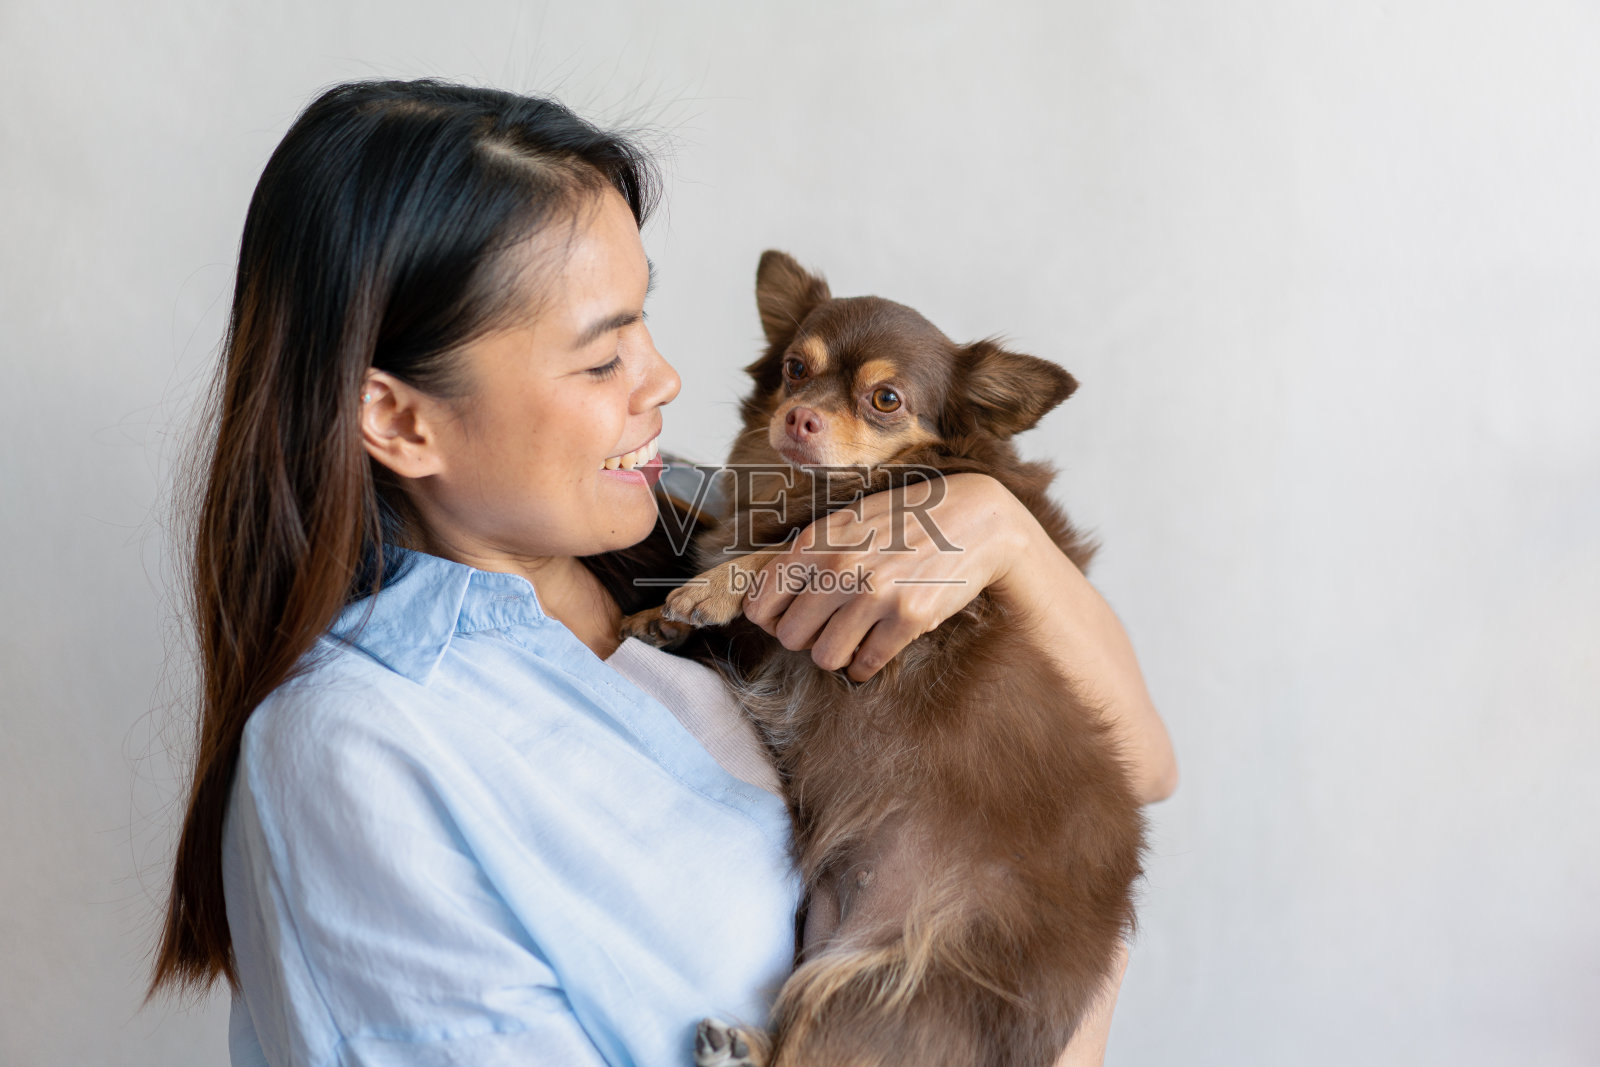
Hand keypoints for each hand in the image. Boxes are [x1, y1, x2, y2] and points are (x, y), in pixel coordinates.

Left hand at [741, 472, 1028, 681]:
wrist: (973, 518)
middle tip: (829, 628)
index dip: (772, 619)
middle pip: (790, 637)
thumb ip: (807, 555)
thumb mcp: (846, 522)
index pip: (760, 605)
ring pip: (825, 658)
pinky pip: (866, 665)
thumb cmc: (904, 520)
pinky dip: (866, 664)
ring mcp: (875, 594)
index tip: (792, 617)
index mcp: (816, 542)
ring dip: (837, 655)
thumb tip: (768, 601)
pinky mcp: (909, 618)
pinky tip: (876, 646)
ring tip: (853, 638)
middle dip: (807, 639)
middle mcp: (840, 568)